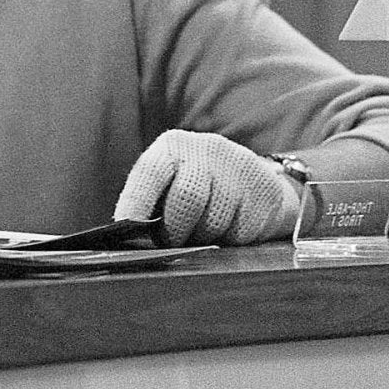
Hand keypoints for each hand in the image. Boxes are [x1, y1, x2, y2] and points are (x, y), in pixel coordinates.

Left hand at [112, 130, 300, 245]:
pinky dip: (229, 239)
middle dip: (175, 230)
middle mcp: (206, 149)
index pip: (150, 172)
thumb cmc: (197, 189)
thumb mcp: (171, 182)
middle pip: (186, 198)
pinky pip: (240, 231)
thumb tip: (128, 234)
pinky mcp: (263, 189)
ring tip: (201, 232)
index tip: (125, 229)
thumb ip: (152, 203)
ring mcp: (238, 166)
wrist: (252, 181)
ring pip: (214, 220)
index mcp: (173, 146)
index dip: (136, 203)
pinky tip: (228, 228)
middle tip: (172, 242)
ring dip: (203, 237)